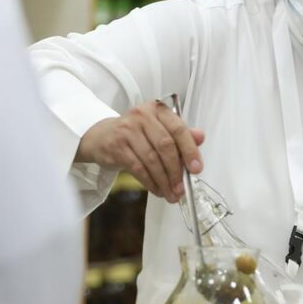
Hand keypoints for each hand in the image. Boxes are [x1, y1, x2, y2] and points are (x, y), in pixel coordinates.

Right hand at [76, 101, 204, 201]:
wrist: (102, 136)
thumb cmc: (136, 133)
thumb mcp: (159, 129)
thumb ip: (181, 134)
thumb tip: (201, 137)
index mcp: (158, 110)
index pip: (178, 129)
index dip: (190, 150)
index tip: (196, 168)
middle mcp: (142, 116)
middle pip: (165, 146)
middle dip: (176, 171)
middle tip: (182, 188)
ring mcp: (127, 130)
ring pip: (152, 159)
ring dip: (164, 181)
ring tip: (171, 193)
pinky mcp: (116, 146)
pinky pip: (138, 168)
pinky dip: (150, 182)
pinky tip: (157, 190)